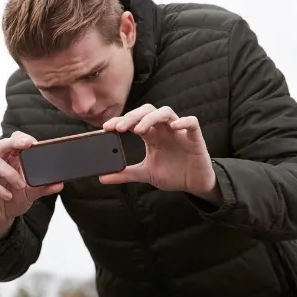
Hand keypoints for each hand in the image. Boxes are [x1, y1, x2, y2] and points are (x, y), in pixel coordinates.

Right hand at [0, 131, 63, 240]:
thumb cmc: (12, 199)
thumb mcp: (31, 193)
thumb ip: (43, 187)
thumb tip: (60, 183)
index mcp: (9, 159)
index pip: (13, 140)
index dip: (22, 138)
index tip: (34, 143)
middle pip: (1, 144)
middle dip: (14, 142)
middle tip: (28, 145)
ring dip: (10, 173)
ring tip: (21, 185)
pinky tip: (8, 196)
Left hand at [99, 104, 220, 202]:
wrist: (194, 185)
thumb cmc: (173, 174)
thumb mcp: (145, 174)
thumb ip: (125, 174)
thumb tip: (102, 177)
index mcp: (151, 135)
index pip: (134, 120)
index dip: (120, 120)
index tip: (106, 128)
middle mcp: (163, 129)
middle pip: (147, 111)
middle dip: (132, 116)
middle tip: (119, 128)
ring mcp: (179, 132)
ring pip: (166, 112)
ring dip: (151, 118)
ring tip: (139, 130)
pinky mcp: (195, 138)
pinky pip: (192, 122)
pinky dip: (183, 122)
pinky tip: (173, 127)